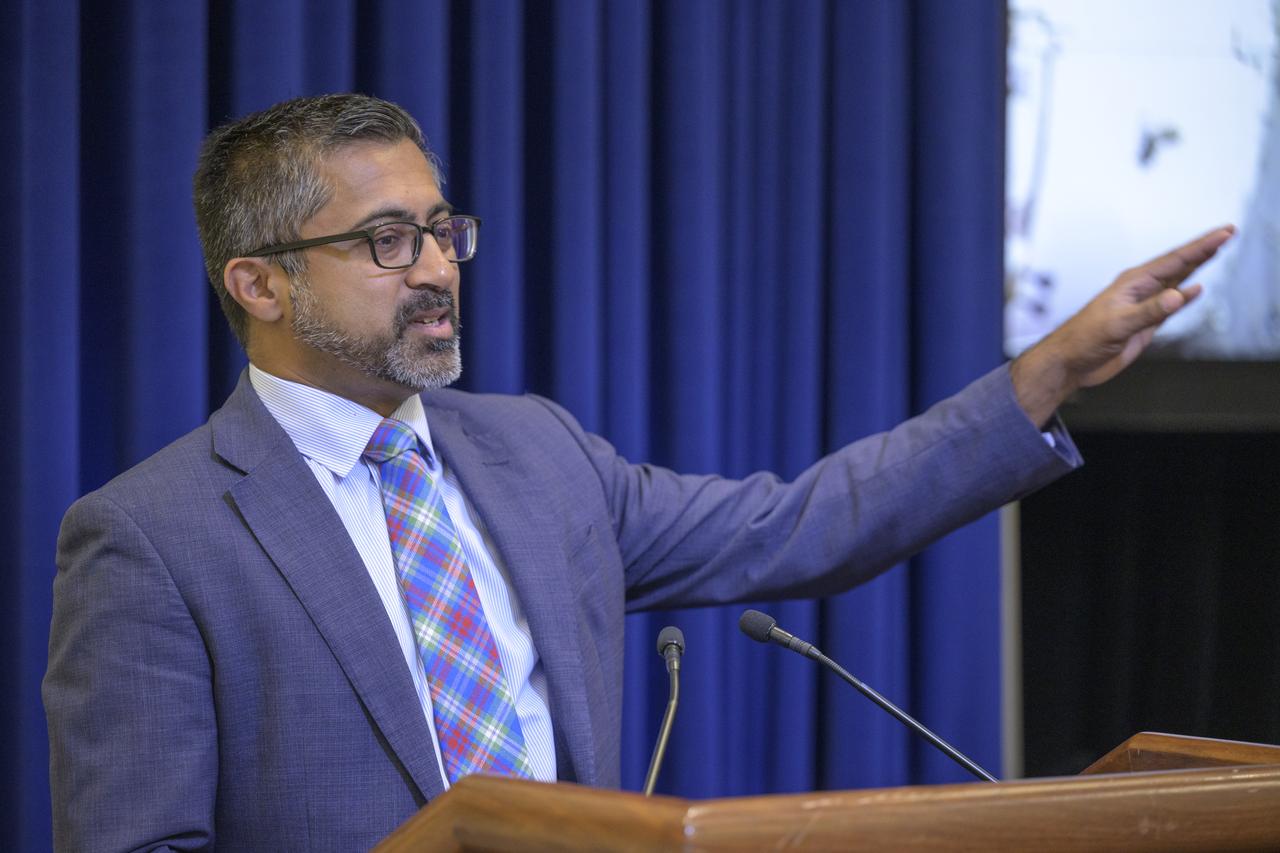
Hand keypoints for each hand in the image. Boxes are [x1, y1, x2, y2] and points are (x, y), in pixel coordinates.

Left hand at [1010, 225, 1235, 426]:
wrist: (1070, 362)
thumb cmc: (1082, 340)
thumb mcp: (1118, 325)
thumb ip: (1149, 311)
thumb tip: (1179, 296)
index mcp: (1133, 282)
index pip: (1175, 260)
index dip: (1201, 246)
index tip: (1223, 234)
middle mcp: (1139, 289)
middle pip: (1179, 264)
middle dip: (1203, 248)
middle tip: (1227, 233)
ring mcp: (1143, 305)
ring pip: (1176, 280)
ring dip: (1197, 266)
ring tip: (1216, 249)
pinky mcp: (1144, 322)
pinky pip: (1170, 304)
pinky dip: (1186, 295)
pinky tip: (1196, 289)